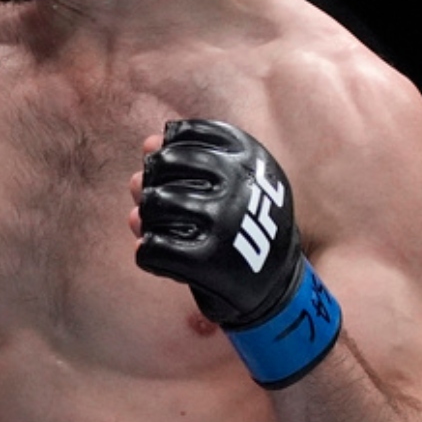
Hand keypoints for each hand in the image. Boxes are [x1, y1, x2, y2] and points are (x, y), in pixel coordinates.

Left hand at [133, 118, 341, 386]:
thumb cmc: (243, 225)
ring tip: (163, 231)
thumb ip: (187, 159)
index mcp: (250, 157)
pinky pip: (150, 249)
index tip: (175, 176)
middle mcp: (240, 184)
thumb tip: (147, 143)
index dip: (168, 155)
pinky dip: (147, 254)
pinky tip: (163, 257)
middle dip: (152, 185)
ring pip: (152, 205)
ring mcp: (224, 222)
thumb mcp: (230, 183)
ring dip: (147, 220)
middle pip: (162, 165)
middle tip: (162, 206)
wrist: (275, 286)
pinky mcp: (208, 262)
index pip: (183, 135)